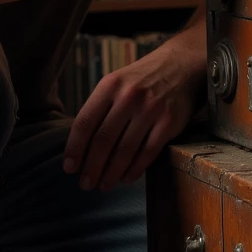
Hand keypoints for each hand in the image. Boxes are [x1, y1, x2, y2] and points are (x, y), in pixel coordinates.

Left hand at [63, 43, 201, 192]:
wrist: (182, 65)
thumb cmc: (143, 80)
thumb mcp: (117, 83)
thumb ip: (101, 108)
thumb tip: (81, 147)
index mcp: (109, 85)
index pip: (85, 122)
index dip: (75, 148)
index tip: (69, 168)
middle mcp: (128, 96)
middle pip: (103, 140)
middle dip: (92, 167)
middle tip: (85, 184)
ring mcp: (150, 109)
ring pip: (125, 150)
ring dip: (111, 173)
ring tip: (104, 186)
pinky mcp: (169, 122)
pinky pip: (148, 152)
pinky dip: (135, 169)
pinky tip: (126, 178)